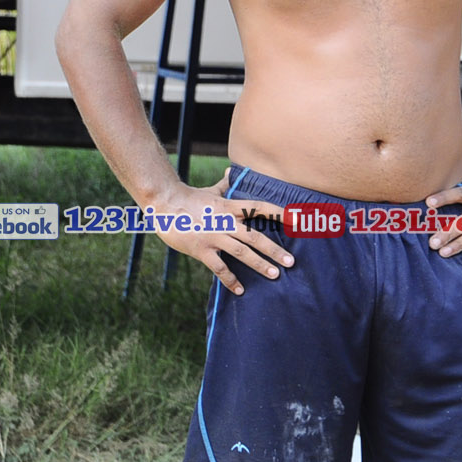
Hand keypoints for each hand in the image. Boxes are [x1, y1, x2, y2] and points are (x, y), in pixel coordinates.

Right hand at [148, 169, 293, 294]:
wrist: (164, 205)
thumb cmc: (189, 199)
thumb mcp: (210, 191)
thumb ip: (224, 185)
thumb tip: (232, 172)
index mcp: (229, 206)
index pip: (259, 207)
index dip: (279, 213)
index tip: (296, 220)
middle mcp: (225, 221)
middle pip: (255, 236)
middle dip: (274, 249)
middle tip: (290, 262)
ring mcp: (214, 236)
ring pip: (241, 252)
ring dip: (259, 264)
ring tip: (274, 275)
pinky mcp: (202, 249)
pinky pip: (219, 268)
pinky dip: (230, 280)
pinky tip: (240, 289)